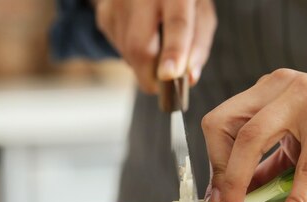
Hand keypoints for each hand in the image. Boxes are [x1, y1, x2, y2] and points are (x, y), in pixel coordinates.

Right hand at [94, 0, 216, 92]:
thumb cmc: (182, 0)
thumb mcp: (201, 13)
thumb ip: (199, 44)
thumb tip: (190, 77)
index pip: (176, 23)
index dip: (174, 51)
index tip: (169, 75)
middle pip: (140, 46)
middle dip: (151, 75)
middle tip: (164, 87)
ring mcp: (118, 2)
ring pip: (128, 53)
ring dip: (144, 64)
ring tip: (156, 46)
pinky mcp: (104, 13)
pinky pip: (119, 49)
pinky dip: (133, 55)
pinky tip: (142, 36)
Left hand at [202, 69, 306, 201]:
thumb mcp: (300, 142)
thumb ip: (269, 162)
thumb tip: (233, 193)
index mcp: (269, 90)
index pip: (220, 122)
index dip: (214, 161)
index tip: (220, 196)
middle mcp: (280, 86)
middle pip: (224, 126)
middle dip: (220, 173)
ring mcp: (305, 98)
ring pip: (252, 141)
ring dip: (239, 185)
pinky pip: (304, 169)